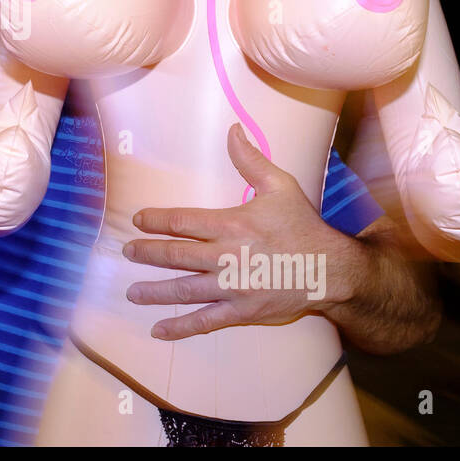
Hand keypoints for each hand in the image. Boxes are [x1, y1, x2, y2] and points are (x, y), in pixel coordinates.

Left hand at [124, 124, 359, 339]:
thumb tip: (233, 130)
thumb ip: (250, 160)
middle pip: (176, 255)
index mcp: (232, 225)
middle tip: (128, 252)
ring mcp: (232, 287)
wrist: (331, 269)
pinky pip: (205, 321)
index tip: (138, 221)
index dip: (156, 221)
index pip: (182, 222)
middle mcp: (226, 257)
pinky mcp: (241, 310)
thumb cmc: (303, 226)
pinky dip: (180, 327)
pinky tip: (159, 330)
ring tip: (132, 292)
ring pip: (184, 290)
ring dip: (155, 291)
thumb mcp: (280, 186)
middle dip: (148, 253)